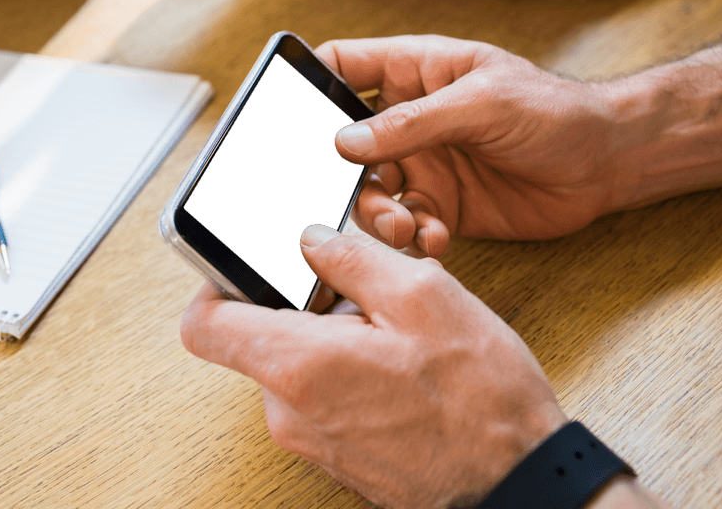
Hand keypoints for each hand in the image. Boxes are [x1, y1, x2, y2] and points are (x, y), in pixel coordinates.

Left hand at [181, 225, 567, 507]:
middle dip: (302, 306)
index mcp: (298, 365)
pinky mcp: (334, 454)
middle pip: (257, 337)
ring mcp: (310, 440)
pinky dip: (346, 371)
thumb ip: (352, 258)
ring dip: (331, 339)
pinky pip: (319, 395)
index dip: (213, 283)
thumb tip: (311, 240)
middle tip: (361, 297)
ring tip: (393, 337)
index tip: (240, 264)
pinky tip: (398, 367)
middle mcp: (290, 411)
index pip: (203, 325)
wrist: (518, 482)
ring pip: (293, 365)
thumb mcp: (424, 297)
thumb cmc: (481, 400)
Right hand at [317, 35, 621, 253]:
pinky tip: (434, 238)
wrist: (607, 164)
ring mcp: (422, 163)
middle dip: (340, 171)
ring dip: (377, 213)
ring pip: (369, 190)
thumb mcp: (482, 103)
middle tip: (351, 192)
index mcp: (414, 72)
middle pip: (344, 142)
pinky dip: (412, 236)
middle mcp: (409, 119)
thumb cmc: (553, 110)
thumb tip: (346, 142)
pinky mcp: (440, 205)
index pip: (344, 66)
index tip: (287, 116)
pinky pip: (405, 224)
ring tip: (403, 225)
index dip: (310, 84)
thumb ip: (412, 122)